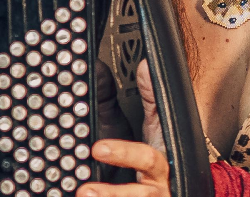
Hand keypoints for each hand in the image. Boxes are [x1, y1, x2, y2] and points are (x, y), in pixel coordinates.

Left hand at [77, 60, 167, 196]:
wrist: (166, 193)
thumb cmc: (157, 161)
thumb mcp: (155, 129)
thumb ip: (150, 100)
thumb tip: (145, 65)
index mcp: (158, 165)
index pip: (146, 158)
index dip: (124, 154)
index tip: (97, 149)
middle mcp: (156, 188)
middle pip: (140, 192)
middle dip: (115, 189)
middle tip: (86, 182)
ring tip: (83, 194)